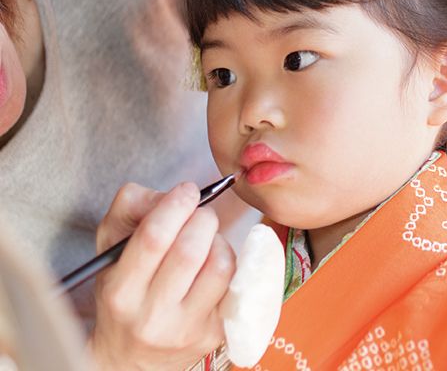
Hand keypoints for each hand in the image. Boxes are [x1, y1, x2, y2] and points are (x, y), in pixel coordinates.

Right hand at [88, 182, 234, 369]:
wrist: (130, 360)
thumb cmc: (124, 295)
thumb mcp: (110, 250)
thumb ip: (131, 209)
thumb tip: (171, 195)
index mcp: (120, 292)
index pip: (154, 238)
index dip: (176, 205)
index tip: (187, 190)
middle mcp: (152, 316)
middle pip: (190, 250)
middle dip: (202, 218)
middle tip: (200, 213)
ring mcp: (187, 329)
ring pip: (219, 266)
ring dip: (219, 241)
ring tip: (206, 241)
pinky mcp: (215, 335)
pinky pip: (237, 285)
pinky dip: (231, 264)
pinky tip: (215, 263)